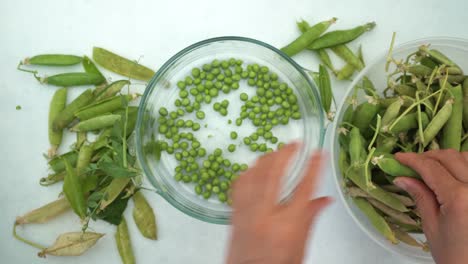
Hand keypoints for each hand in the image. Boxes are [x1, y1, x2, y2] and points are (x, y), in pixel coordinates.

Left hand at [226, 143, 331, 263]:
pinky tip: (253, 170)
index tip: (318, 152)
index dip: (313, 167)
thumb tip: (325, 199)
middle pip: (274, 174)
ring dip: (265, 160)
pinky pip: (238, 186)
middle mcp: (265, 214)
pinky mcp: (234, 215)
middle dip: (285, 154)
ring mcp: (246, 213)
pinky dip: (246, 174)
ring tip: (274, 153)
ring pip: (253, 176)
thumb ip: (310, 218)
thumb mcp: (301, 246)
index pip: (304, 188)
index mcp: (288, 224)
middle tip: (293, 144)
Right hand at [395, 150, 467, 263]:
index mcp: (459, 198)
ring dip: (448, 159)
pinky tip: (453, 175)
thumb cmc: (454, 255)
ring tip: (433, 169)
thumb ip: (420, 196)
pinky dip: (464, 166)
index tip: (397, 158)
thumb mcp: (432, 226)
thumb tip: (402, 177)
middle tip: (412, 165)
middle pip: (450, 157)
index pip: (431, 168)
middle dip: (428, 157)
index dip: (412, 159)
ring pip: (467, 158)